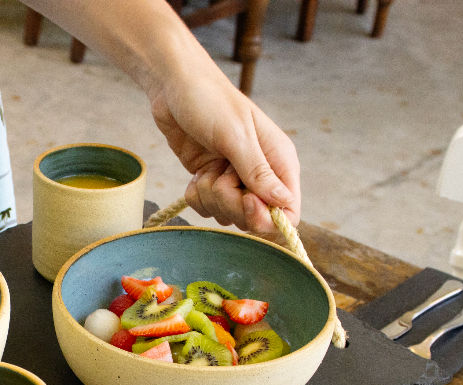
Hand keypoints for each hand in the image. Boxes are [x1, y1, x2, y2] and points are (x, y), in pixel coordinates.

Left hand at [148, 64, 299, 235]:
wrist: (173, 86)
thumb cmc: (209, 101)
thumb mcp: (235, 135)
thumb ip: (258, 171)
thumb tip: (283, 202)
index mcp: (279, 160)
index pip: (288, 209)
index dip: (268, 218)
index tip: (246, 203)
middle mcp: (260, 174)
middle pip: (255, 219)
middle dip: (232, 204)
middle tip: (219, 176)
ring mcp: (234, 179)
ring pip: (228, 216)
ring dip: (211, 197)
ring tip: (208, 167)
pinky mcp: (211, 181)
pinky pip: (206, 208)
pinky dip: (197, 195)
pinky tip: (196, 173)